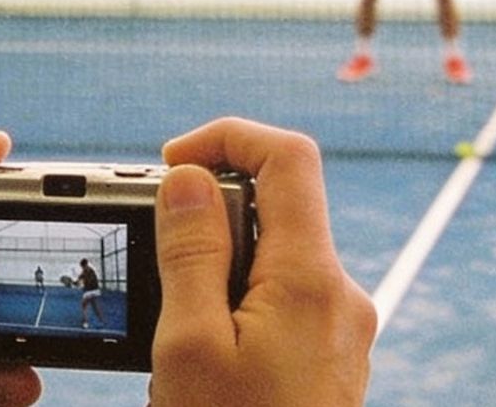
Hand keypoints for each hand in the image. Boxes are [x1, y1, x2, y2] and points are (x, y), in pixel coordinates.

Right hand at [149, 117, 376, 405]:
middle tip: (154, 259)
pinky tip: (201, 353)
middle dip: (209, 213)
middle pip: (277, 205)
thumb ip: (190, 250)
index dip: (226, 136)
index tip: (170, 165)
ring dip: (217, 265)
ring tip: (173, 325)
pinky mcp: (329, 358)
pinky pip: (281, 299)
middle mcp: (340, 295)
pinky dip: (234, 300)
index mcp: (312, 279)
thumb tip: (190, 174)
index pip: (288, 157)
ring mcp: (340, 329)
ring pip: (274, 256)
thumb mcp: (188, 345)